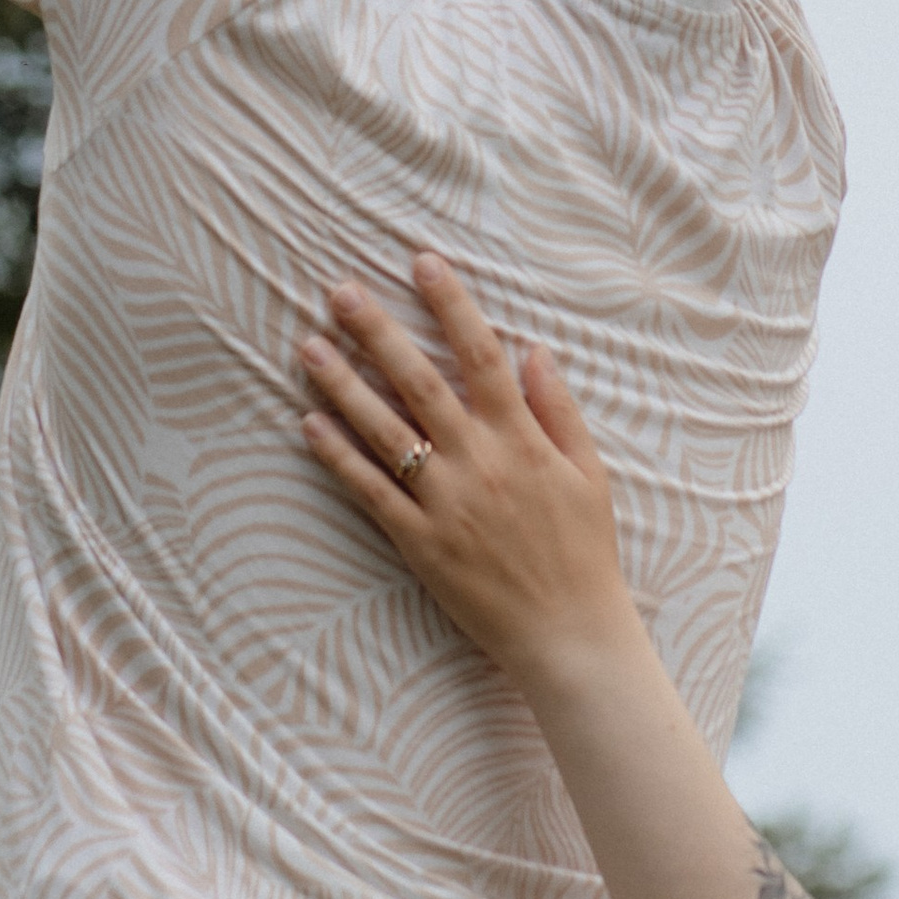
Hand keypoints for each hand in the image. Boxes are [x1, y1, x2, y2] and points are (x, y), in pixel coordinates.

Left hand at [300, 255, 635, 689]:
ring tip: (309, 345)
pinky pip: (369, 491)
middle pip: (419, 381)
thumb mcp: (588, 472)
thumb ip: (557, 408)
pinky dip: (338, 457)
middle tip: (341, 291)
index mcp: (521, 439)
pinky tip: (310, 423)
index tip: (423, 262)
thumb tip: (534, 349)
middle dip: (379, 331)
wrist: (569, 635)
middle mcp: (478, 461)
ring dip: (344, 384)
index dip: (452, 304)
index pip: (480, 354)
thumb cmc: (584, 552)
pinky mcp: (418, 542)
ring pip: (384, 430)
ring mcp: (444, 501)